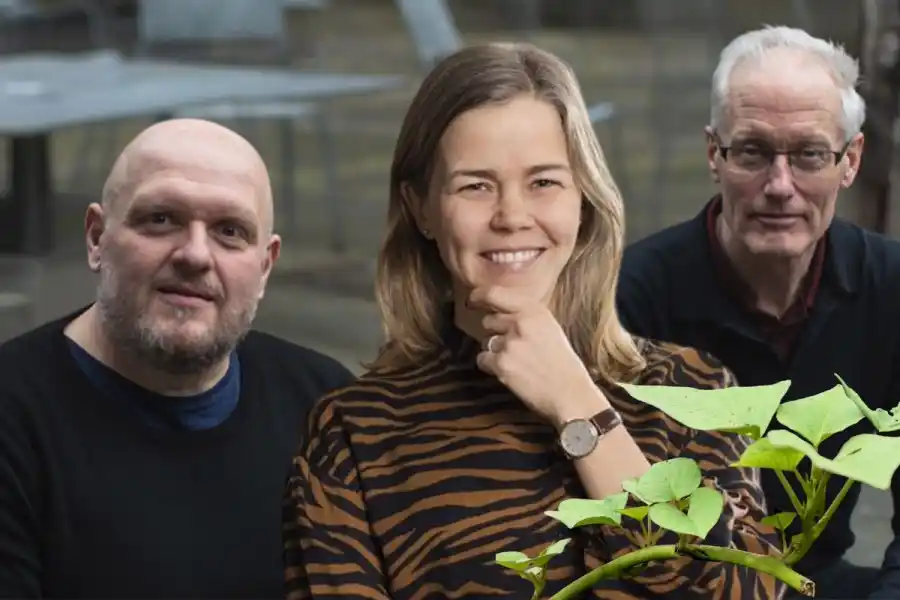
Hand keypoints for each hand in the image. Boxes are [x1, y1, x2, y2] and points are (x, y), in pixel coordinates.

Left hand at [468, 286, 609, 427]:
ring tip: (517, 362)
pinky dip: (491, 367)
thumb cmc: (563, 364)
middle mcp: (520, 323)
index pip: (494, 293)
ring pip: (486, 341)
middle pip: (488, 321)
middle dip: (495, 333)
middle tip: (513, 347)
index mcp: (535, 311)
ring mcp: (510, 343)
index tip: (472, 300)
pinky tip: (510, 372)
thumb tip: (500, 312)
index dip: (479, 296)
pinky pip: (482, 359)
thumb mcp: (550, 329)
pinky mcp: (501, 364)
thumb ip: (527, 317)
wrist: (570, 394)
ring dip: (495, 351)